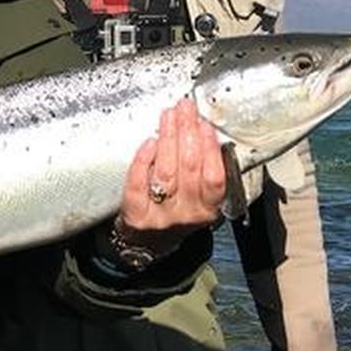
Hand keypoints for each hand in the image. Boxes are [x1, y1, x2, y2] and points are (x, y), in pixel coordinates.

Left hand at [117, 99, 227, 251]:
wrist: (147, 242)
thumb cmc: (176, 209)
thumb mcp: (199, 198)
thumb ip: (204, 170)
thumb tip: (203, 128)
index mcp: (208, 209)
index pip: (214, 177)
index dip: (210, 148)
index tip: (205, 123)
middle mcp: (186, 214)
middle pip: (189, 168)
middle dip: (188, 132)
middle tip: (185, 108)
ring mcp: (160, 215)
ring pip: (166, 172)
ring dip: (168, 138)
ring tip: (169, 116)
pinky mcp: (135, 214)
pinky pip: (138, 182)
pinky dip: (144, 159)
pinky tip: (149, 141)